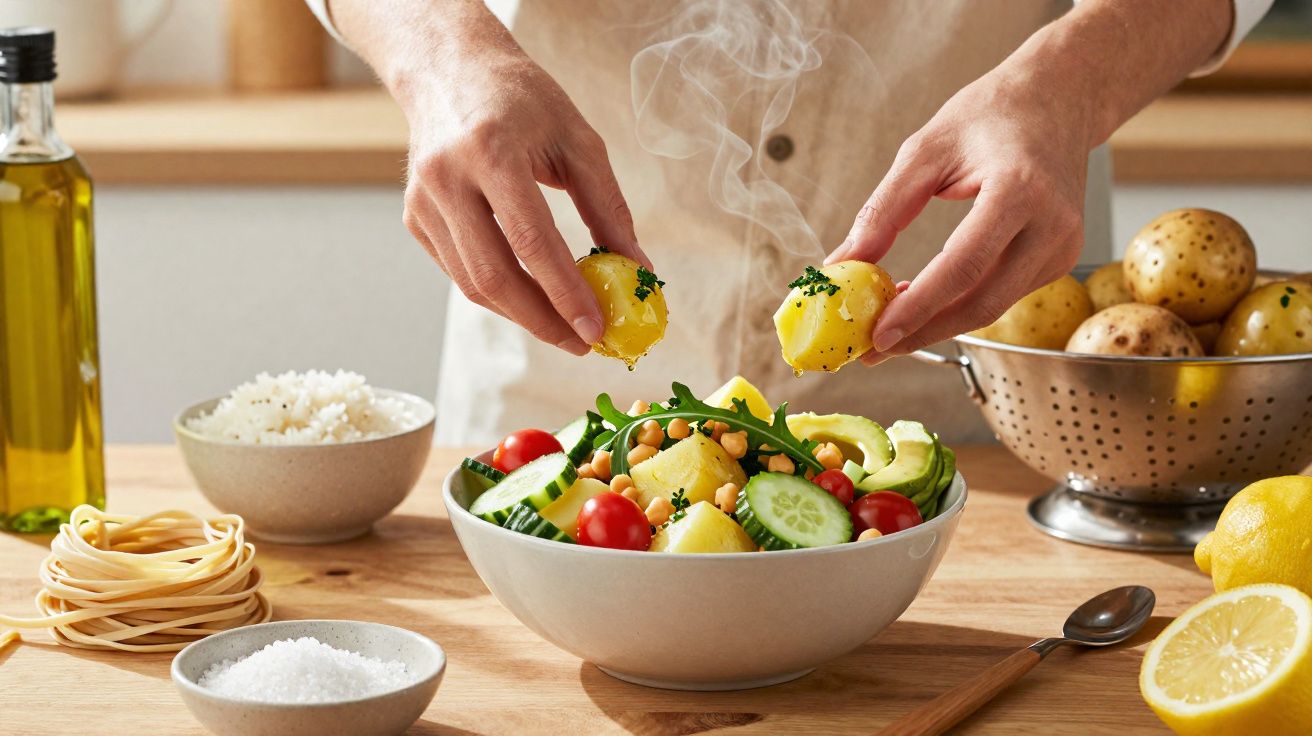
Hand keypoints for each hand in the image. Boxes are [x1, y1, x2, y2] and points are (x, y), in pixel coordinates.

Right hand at [401, 40, 648, 354]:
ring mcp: (423, 201)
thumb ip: (607, 207)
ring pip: (472, 283)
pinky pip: (458, 272)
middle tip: (581, 343)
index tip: (596, 329)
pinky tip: (528, 296)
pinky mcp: (414, 218)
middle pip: (493, 275)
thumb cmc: (522, 99)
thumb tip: (636, 268)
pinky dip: (497, 293)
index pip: (531, 241)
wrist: (448, 68)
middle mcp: (447, 178)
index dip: (565, 293)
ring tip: (562, 327)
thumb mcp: (578, 140)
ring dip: (521, 315)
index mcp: (491, 150)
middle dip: (542, 321)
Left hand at [827, 57, 1091, 363]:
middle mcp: (1052, 223)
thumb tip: (844, 262)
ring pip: (993, 307)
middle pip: (982, 302)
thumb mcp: (924, 151)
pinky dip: (961, 304)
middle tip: (873, 349)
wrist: (1058, 100)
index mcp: (1020, 189)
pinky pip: (1004, 293)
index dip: (919, 307)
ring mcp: (1064, 245)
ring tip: (889, 323)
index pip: (964, 265)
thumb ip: (883, 210)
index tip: (877, 334)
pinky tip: (926, 299)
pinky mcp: (1061, 257)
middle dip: (923, 331)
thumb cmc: (989, 116)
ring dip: (938, 322)